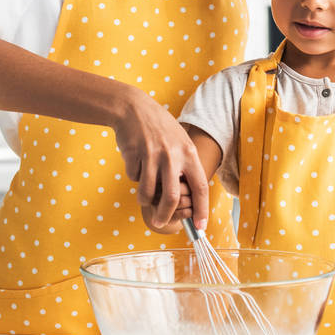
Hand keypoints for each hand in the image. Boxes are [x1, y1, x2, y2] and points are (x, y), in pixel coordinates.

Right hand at [113, 88, 209, 230]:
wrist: (133, 108)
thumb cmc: (159, 127)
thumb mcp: (180, 141)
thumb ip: (185, 166)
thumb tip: (188, 198)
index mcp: (188, 153)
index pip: (200, 187)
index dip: (202, 210)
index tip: (200, 226)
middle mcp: (172, 155)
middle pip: (172, 197)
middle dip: (166, 215)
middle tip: (160, 222)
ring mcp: (152, 155)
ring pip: (148, 192)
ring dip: (145, 199)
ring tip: (144, 196)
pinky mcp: (134, 155)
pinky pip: (134, 178)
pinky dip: (134, 177)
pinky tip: (136, 162)